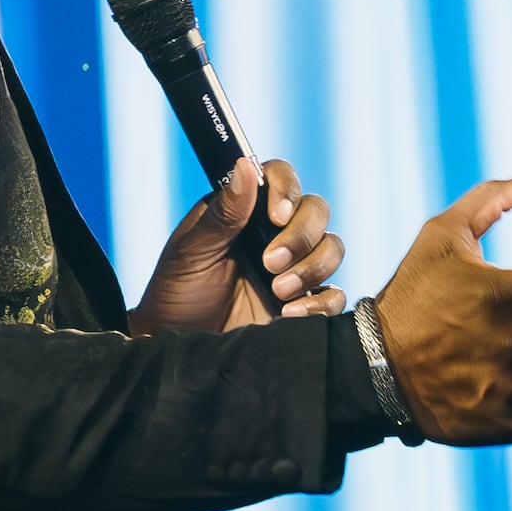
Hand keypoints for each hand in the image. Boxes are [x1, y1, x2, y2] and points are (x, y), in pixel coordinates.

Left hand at [127, 157, 347, 335]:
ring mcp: (294, 267)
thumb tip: (245, 167)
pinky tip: (291, 313)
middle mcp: (275, 233)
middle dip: (301, 236)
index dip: (287, 190)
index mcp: (246, 211)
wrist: (181, 344)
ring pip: (332, 247)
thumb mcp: (192, 252)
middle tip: (270, 263)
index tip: (277, 215)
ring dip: (312, 267)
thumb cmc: (177, 293)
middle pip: (316, 211)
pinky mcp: (303, 302)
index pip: (281, 179)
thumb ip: (222, 214)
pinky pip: (334, 295)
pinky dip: (321, 302)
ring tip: (278, 291)